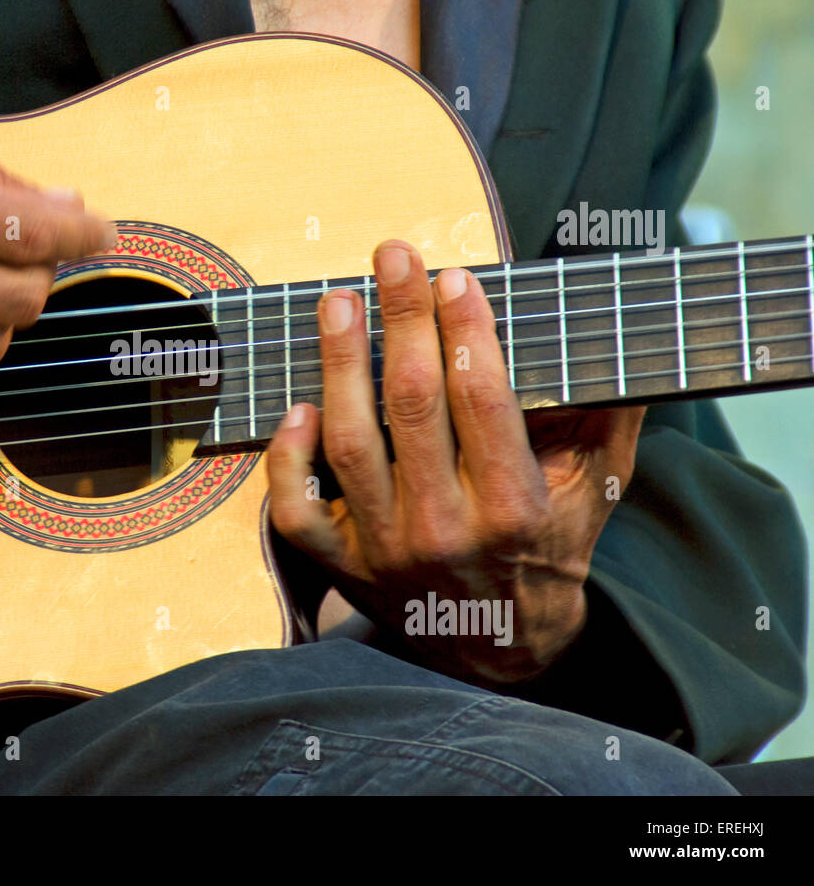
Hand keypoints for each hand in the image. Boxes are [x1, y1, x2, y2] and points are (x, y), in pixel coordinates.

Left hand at [267, 240, 645, 683]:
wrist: (499, 645)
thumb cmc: (547, 546)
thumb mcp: (595, 488)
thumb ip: (605, 415)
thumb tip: (612, 328)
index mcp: (514, 508)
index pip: (484, 400)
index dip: (467, 331)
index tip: (453, 277)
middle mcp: (445, 528)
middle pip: (413, 407)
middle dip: (402, 321)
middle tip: (393, 256)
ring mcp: (386, 548)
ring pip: (352, 444)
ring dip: (339, 366)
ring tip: (339, 302)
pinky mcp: (341, 564)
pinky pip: (297, 511)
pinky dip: (289, 459)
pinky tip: (298, 405)